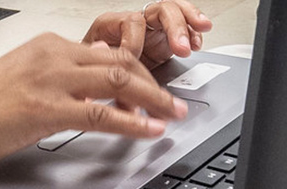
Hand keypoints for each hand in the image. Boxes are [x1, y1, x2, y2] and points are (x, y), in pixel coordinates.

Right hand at [0, 33, 187, 165]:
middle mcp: (54, 55)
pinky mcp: (45, 109)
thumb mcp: (27, 79)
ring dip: (154, 100)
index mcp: (50, 46)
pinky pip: (101, 115)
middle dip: (155, 84)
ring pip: (118, 82)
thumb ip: (61, 77)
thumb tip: (91, 80)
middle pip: (121, 62)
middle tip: (175, 103)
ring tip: (173, 115)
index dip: (139, 73)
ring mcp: (50, 80)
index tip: (154, 90)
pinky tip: (150, 131)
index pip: (109, 52)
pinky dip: (132, 124)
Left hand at [82, 0, 212, 69]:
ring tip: (199, 32)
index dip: (135, 44)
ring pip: (172, 12)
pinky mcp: (162, 40)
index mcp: (109, 26)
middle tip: (181, 48)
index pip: (130, 23)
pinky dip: (192, 30)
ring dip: (187, 22)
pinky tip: (198, 40)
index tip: (136, 62)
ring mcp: (149, 29)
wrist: (92, 80)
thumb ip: (101, 73)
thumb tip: (116, 72)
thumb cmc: (87, 72)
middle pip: (158, 10)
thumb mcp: (88, 73)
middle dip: (173, 28)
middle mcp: (131, 23)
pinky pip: (182, 25)